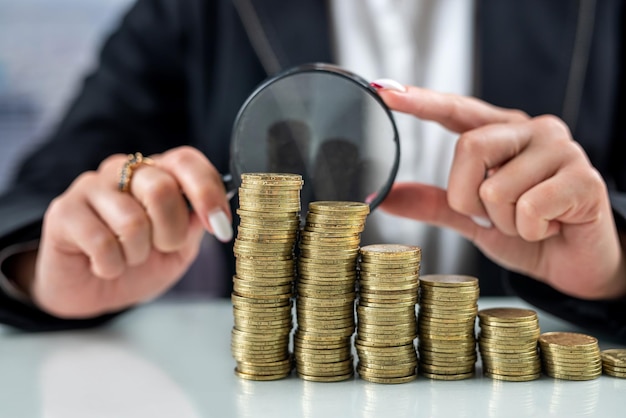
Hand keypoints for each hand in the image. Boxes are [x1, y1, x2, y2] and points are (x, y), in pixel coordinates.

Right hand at [30, 146, 231, 317]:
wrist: (91, 291)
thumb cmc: (138, 264)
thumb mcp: (179, 249)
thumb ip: (195, 225)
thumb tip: (214, 213)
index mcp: (157, 172)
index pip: (186, 160)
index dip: (207, 193)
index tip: (220, 228)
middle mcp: (123, 170)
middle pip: (161, 188)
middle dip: (171, 233)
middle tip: (161, 249)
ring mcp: (90, 187)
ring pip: (133, 220)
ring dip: (138, 253)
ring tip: (128, 257)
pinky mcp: (63, 211)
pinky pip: (101, 243)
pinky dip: (112, 266)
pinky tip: (104, 265)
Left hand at [376, 85, 625, 299]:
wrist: (577, 263)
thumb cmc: (528, 232)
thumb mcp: (472, 218)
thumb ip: (434, 203)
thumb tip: (386, 196)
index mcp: (503, 134)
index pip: (457, 111)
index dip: (422, 101)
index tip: (385, 92)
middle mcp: (533, 131)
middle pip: (469, 148)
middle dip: (466, 196)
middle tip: (490, 215)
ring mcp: (562, 150)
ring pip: (496, 187)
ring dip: (503, 222)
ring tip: (529, 223)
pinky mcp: (584, 179)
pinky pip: (529, 208)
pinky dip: (529, 230)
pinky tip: (550, 228)